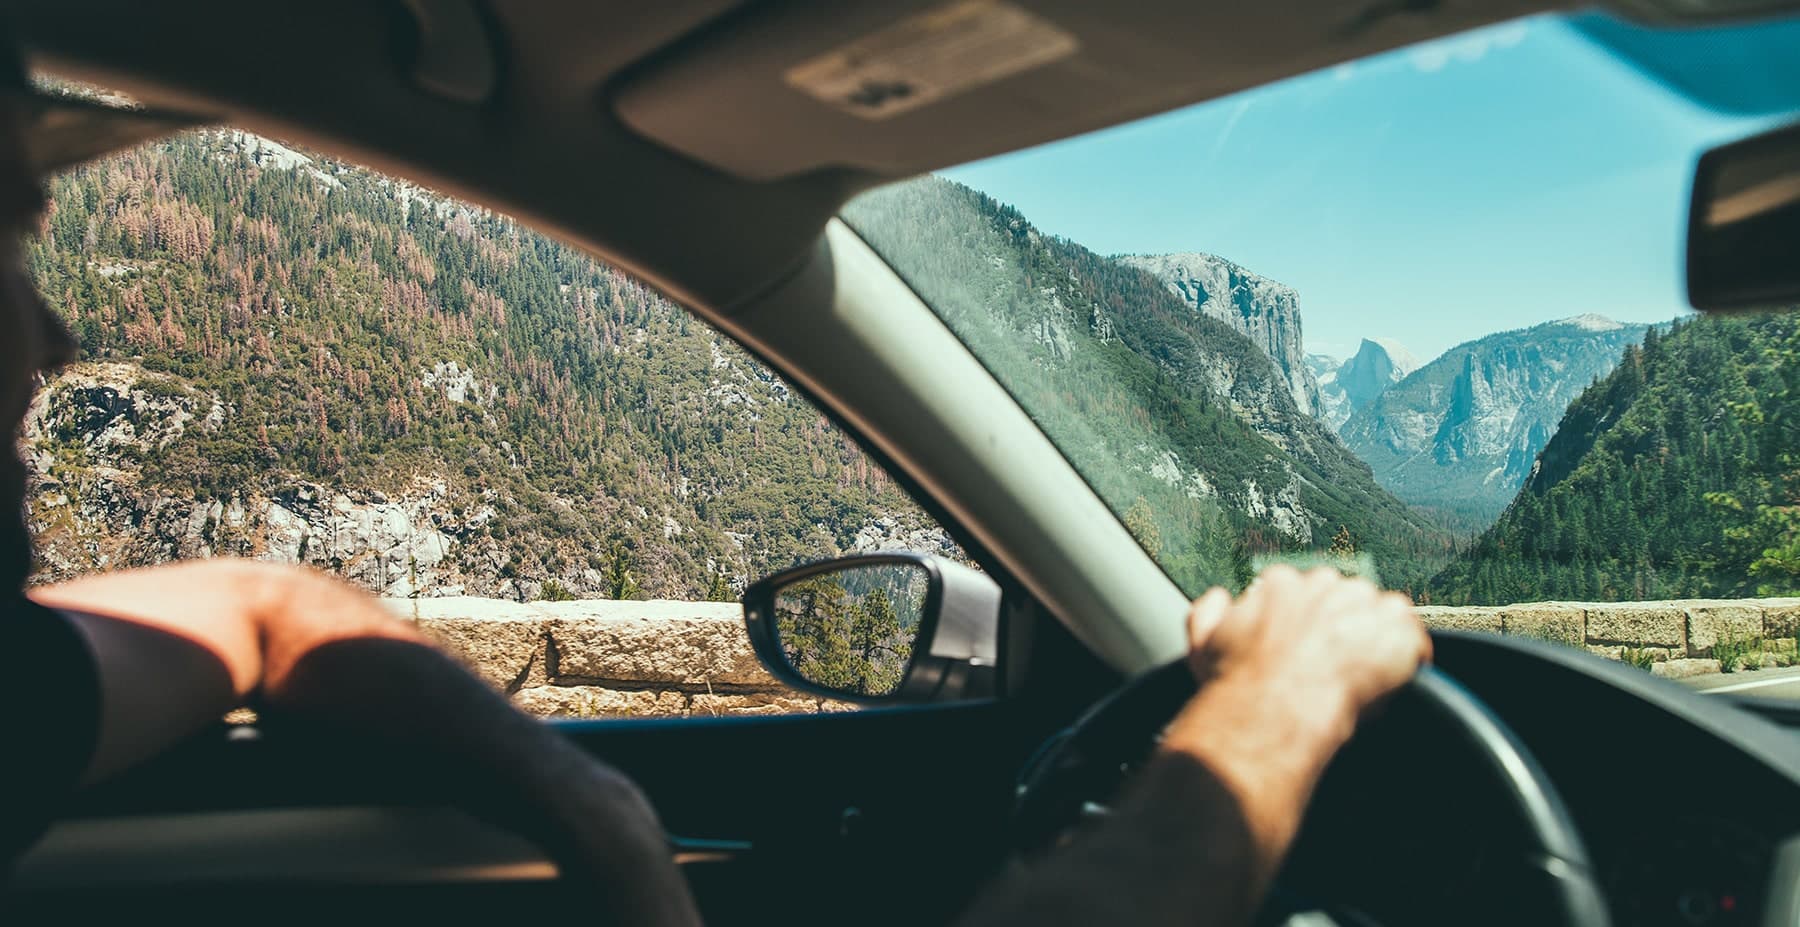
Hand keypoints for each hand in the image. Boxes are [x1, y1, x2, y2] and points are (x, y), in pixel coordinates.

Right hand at [1182, 565, 1429, 739]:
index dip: (1305, 623)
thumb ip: (1208, 610)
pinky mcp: (1397, 631)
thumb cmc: (1235, 682)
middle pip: (1344, 598)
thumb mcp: (1202, 642)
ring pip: (1381, 614)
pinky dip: (1409, 660)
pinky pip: (1414, 641)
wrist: (1272, 707)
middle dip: (1342, 627)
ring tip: (1362, 677)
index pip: (1301, 591)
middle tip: (1334, 666)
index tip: (1303, 648)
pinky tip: (1393, 682)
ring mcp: (1364, 604)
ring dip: (1375, 640)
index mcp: (1281, 584)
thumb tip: (1220, 598)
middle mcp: (1324, 584)